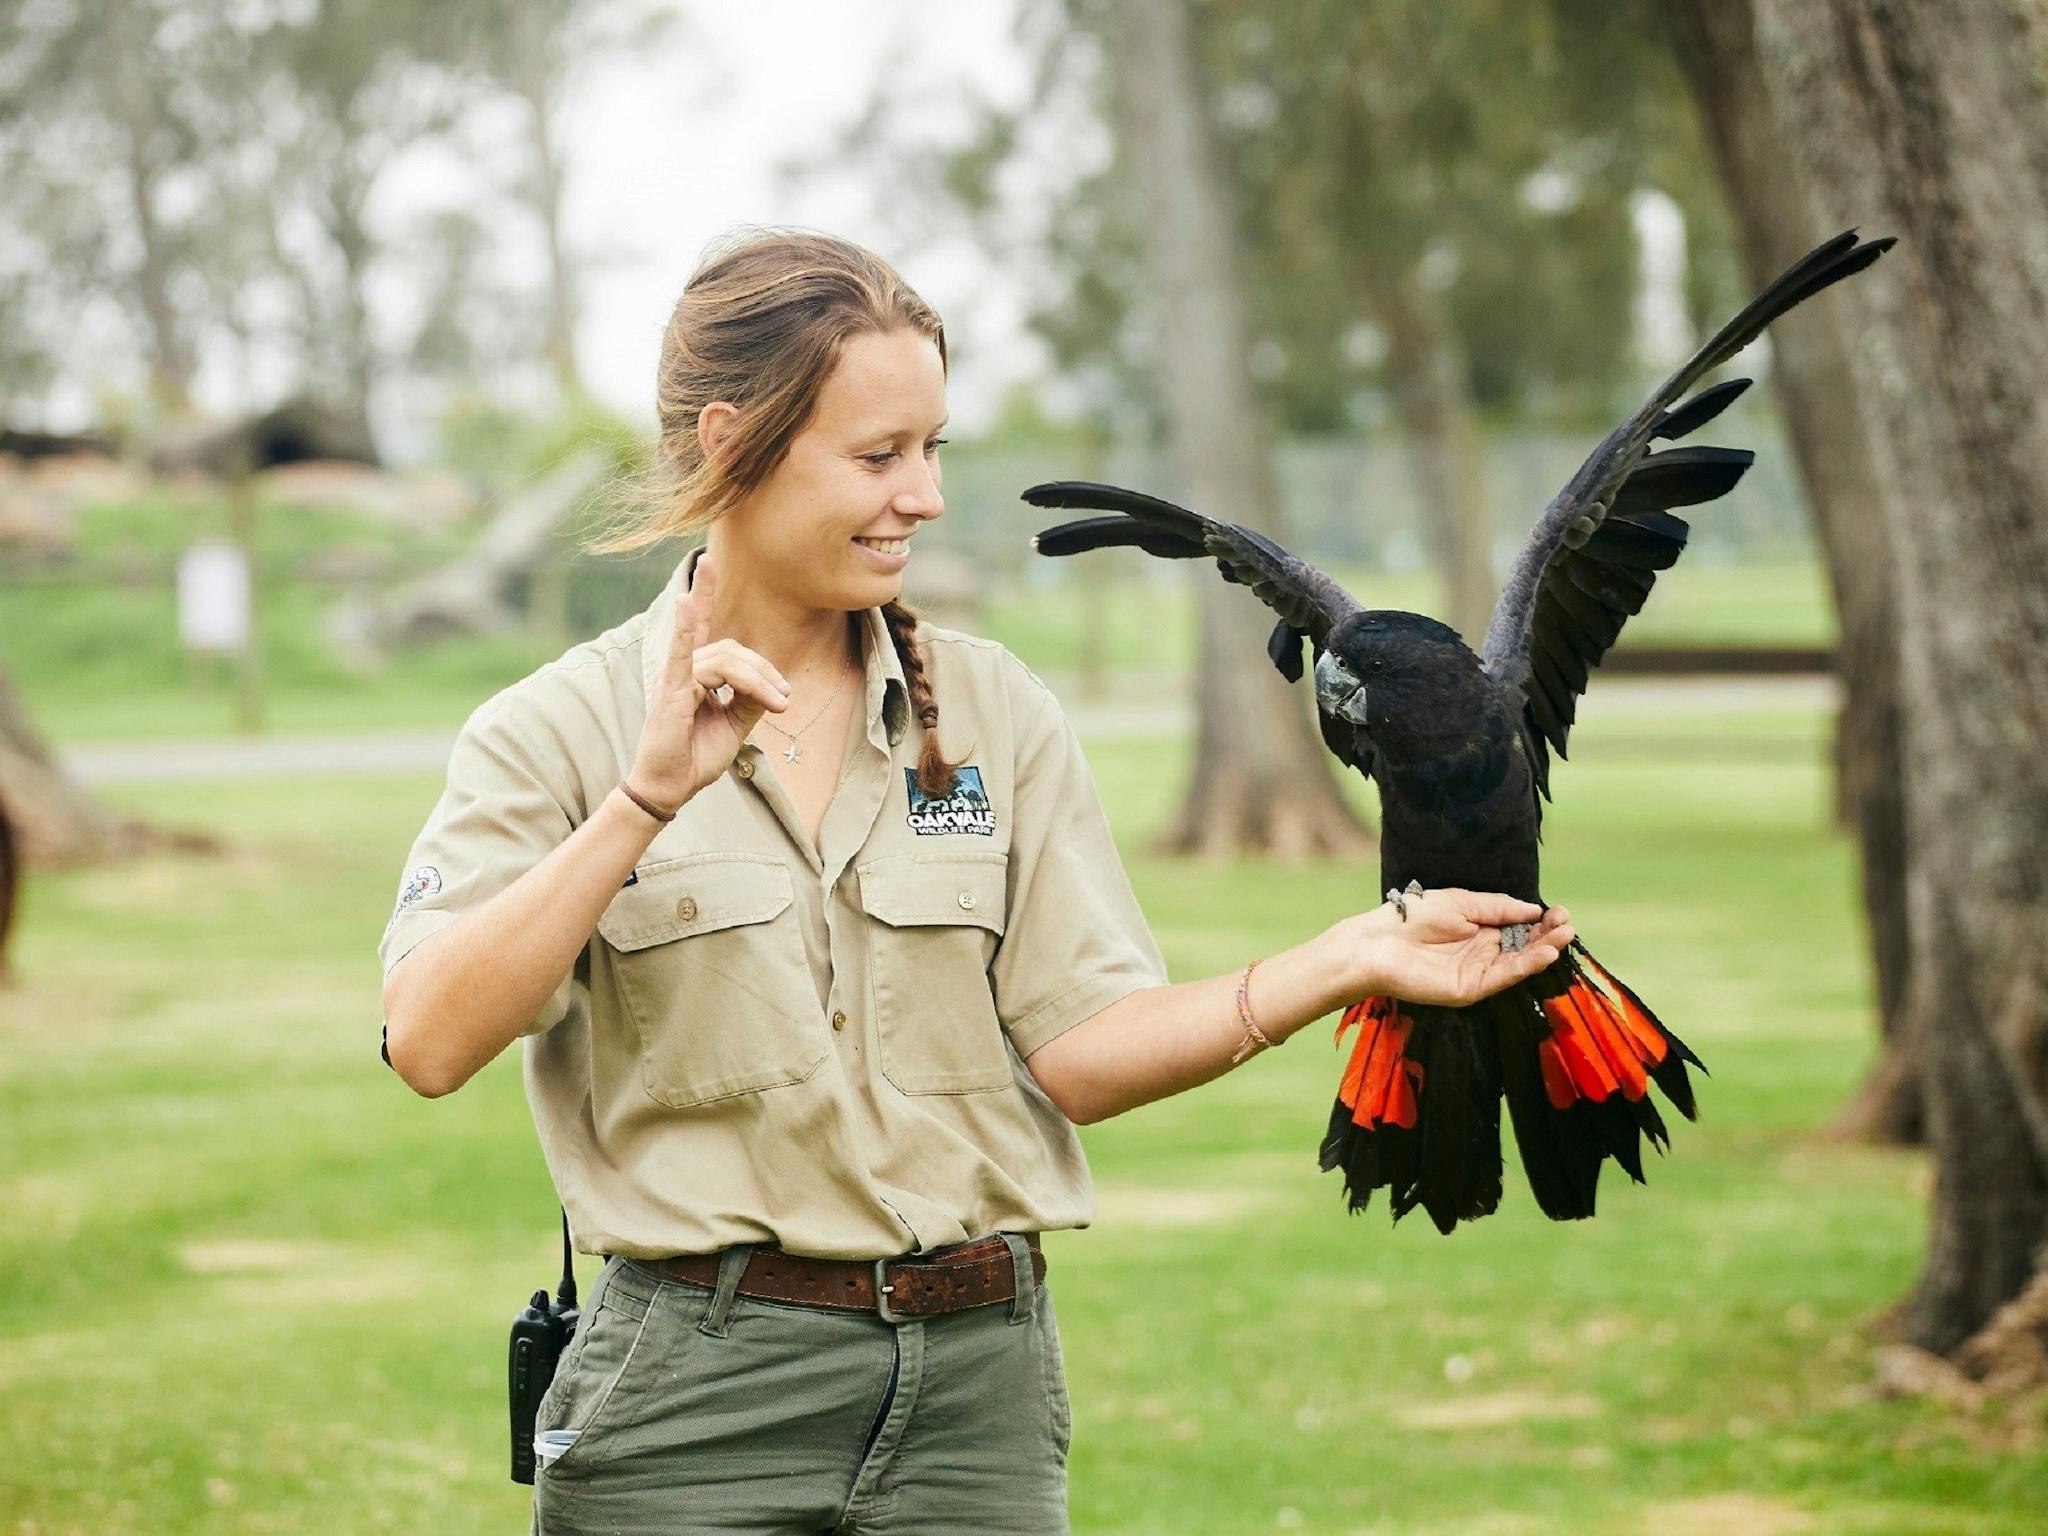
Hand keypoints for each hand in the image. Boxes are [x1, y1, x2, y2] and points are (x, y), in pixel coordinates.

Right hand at [626, 551, 789, 811]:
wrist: (672, 787)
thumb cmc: (695, 756)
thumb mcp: (734, 724)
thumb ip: (750, 700)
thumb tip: (772, 685)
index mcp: (695, 674)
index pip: (710, 633)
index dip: (713, 604)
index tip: (759, 646)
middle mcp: (682, 670)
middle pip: (731, 651)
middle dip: (764, 671)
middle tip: (785, 697)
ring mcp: (675, 678)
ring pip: (725, 660)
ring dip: (758, 680)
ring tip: (778, 703)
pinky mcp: (671, 691)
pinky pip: (680, 656)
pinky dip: (682, 628)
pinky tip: (685, 603)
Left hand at [1330, 888, 1574, 1008]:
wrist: (1379, 942)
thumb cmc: (1414, 916)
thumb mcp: (1462, 902)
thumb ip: (1498, 908)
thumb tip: (1533, 909)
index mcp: (1481, 929)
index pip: (1520, 927)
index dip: (1541, 921)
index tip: (1561, 911)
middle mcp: (1483, 951)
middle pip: (1524, 946)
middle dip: (1548, 935)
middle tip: (1567, 924)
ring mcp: (1478, 972)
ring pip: (1519, 963)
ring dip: (1543, 951)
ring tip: (1563, 936)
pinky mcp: (1470, 989)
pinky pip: (1503, 977)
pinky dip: (1525, 967)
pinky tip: (1544, 954)